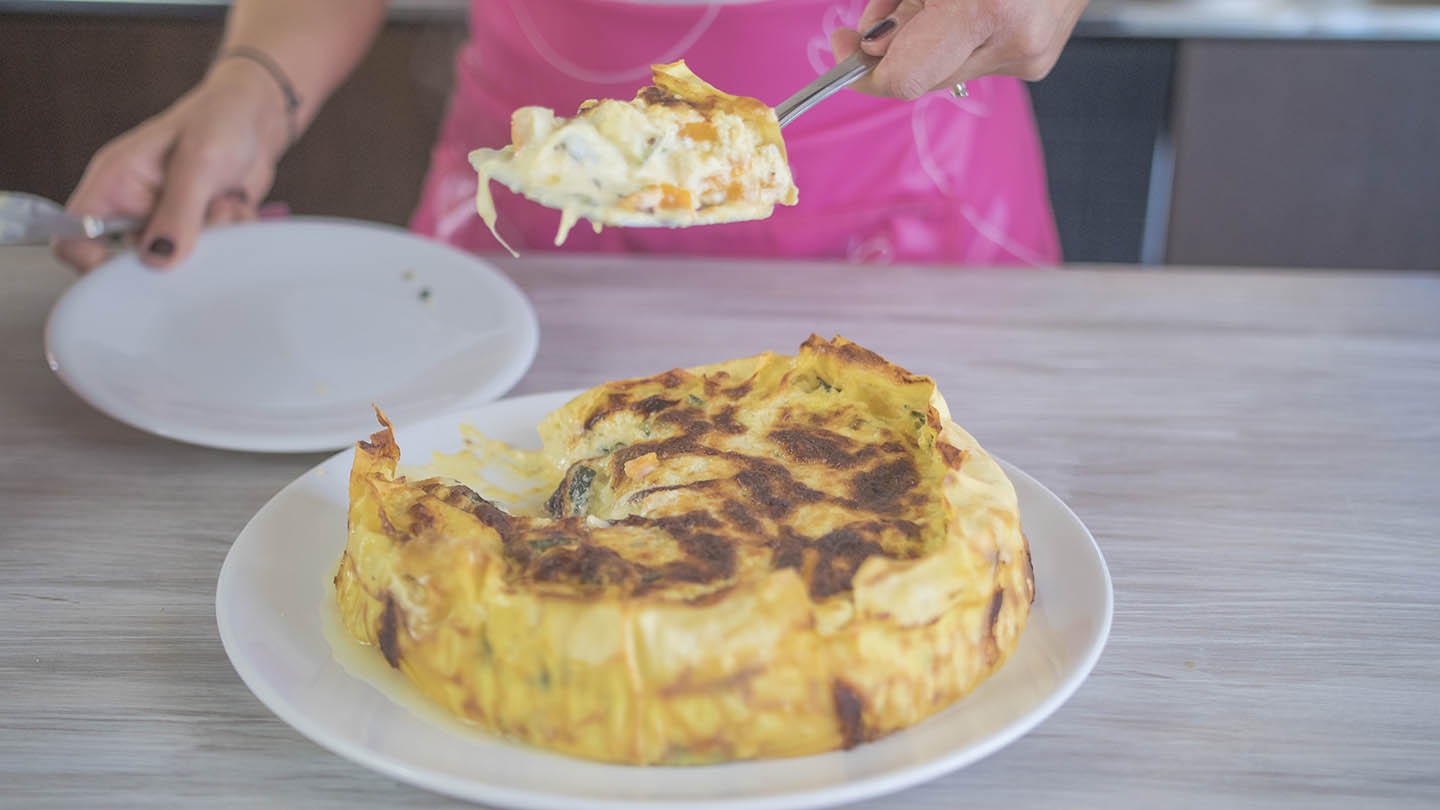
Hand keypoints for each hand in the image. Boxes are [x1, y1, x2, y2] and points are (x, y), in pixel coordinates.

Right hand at [54, 59, 290, 270]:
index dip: (89, 260)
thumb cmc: (220, 122)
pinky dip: (230, 235)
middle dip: (176, 249)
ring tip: (226, 201)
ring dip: (212, 238)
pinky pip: (209, 254)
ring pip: (179, 260)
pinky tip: (236, 203)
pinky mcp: (195, 230)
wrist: (257, 119)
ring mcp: (165, 221)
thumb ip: (178, 213)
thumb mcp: (198, 163)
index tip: (136, 267)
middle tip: (206, 218)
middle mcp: (133, 207)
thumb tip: (158, 259)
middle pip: (130, 260)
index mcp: (113, 183)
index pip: (72, 233)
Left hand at [830, 0, 1088, 99]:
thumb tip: (872, 44)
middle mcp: (1014, 41)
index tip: (842, 46)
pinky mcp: (1038, 61)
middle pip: (922, 76)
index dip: (864, 71)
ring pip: (946, 69)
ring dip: (927, 40)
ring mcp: (1030, 56)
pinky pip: (974, 60)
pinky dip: (957, 38)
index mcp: (988, 8)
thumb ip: (902, 1)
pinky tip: (971, 6)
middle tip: (888, 6)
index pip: (906, 77)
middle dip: (893, 46)